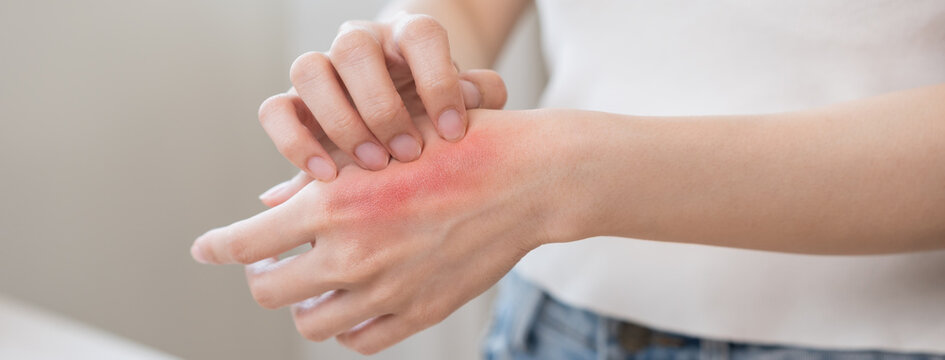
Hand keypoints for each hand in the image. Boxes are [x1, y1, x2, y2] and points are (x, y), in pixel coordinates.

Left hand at [191, 109, 583, 353]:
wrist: (527, 180)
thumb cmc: (455, 147)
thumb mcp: (381, 146)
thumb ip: (318, 179)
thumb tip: (269, 204)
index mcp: (337, 203)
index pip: (247, 241)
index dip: (217, 247)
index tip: (206, 249)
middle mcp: (353, 252)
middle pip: (269, 290)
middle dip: (260, 275)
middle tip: (271, 261)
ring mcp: (386, 290)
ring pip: (310, 322)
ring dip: (303, 302)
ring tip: (315, 282)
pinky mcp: (419, 313)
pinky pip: (359, 340)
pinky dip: (346, 325)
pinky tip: (354, 301)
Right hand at [259, 13, 506, 181]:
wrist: (406, 122)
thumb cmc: (440, 115)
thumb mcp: (468, 109)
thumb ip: (478, 101)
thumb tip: (468, 109)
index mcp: (408, 37)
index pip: (420, 35)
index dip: (438, 81)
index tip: (453, 132)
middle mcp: (360, 44)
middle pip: (354, 47)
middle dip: (381, 106)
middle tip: (407, 152)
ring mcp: (321, 71)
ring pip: (307, 70)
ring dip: (339, 122)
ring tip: (372, 165)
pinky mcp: (292, 105)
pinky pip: (273, 110)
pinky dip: (294, 143)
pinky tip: (326, 177)